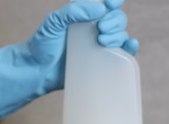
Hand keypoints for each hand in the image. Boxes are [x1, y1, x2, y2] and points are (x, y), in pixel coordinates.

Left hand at [0, 0, 139, 123]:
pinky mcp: (104, 60)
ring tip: (102, 41)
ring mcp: (100, 44)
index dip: (113, 1)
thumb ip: (74, 12)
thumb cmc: (42, 45)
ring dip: (118, 34)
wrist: (38, 72)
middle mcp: (95, 28)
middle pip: (117, 18)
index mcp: (84, 14)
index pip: (105, 3)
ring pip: (121, 33)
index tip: (111, 3)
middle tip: (100, 28)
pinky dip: (131, 47)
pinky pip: (123, 52)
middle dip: (114, 20)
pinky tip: (130, 45)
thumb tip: (101, 8)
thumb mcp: (53, 23)